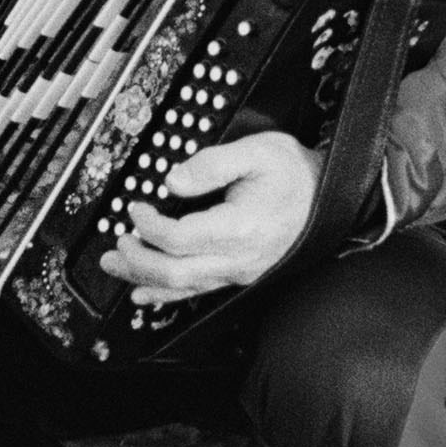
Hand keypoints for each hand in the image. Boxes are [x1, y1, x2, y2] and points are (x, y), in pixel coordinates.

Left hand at [101, 128, 319, 310]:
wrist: (330, 195)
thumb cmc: (296, 174)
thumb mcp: (257, 150)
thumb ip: (211, 164)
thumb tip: (173, 180)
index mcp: (240, 227)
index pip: (179, 238)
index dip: (149, 225)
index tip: (135, 207)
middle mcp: (239, 258)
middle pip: (174, 271)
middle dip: (137, 261)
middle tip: (115, 244)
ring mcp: (240, 270)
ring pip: (183, 286)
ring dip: (143, 279)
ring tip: (115, 268)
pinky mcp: (240, 273)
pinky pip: (198, 291)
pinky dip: (167, 295)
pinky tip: (145, 295)